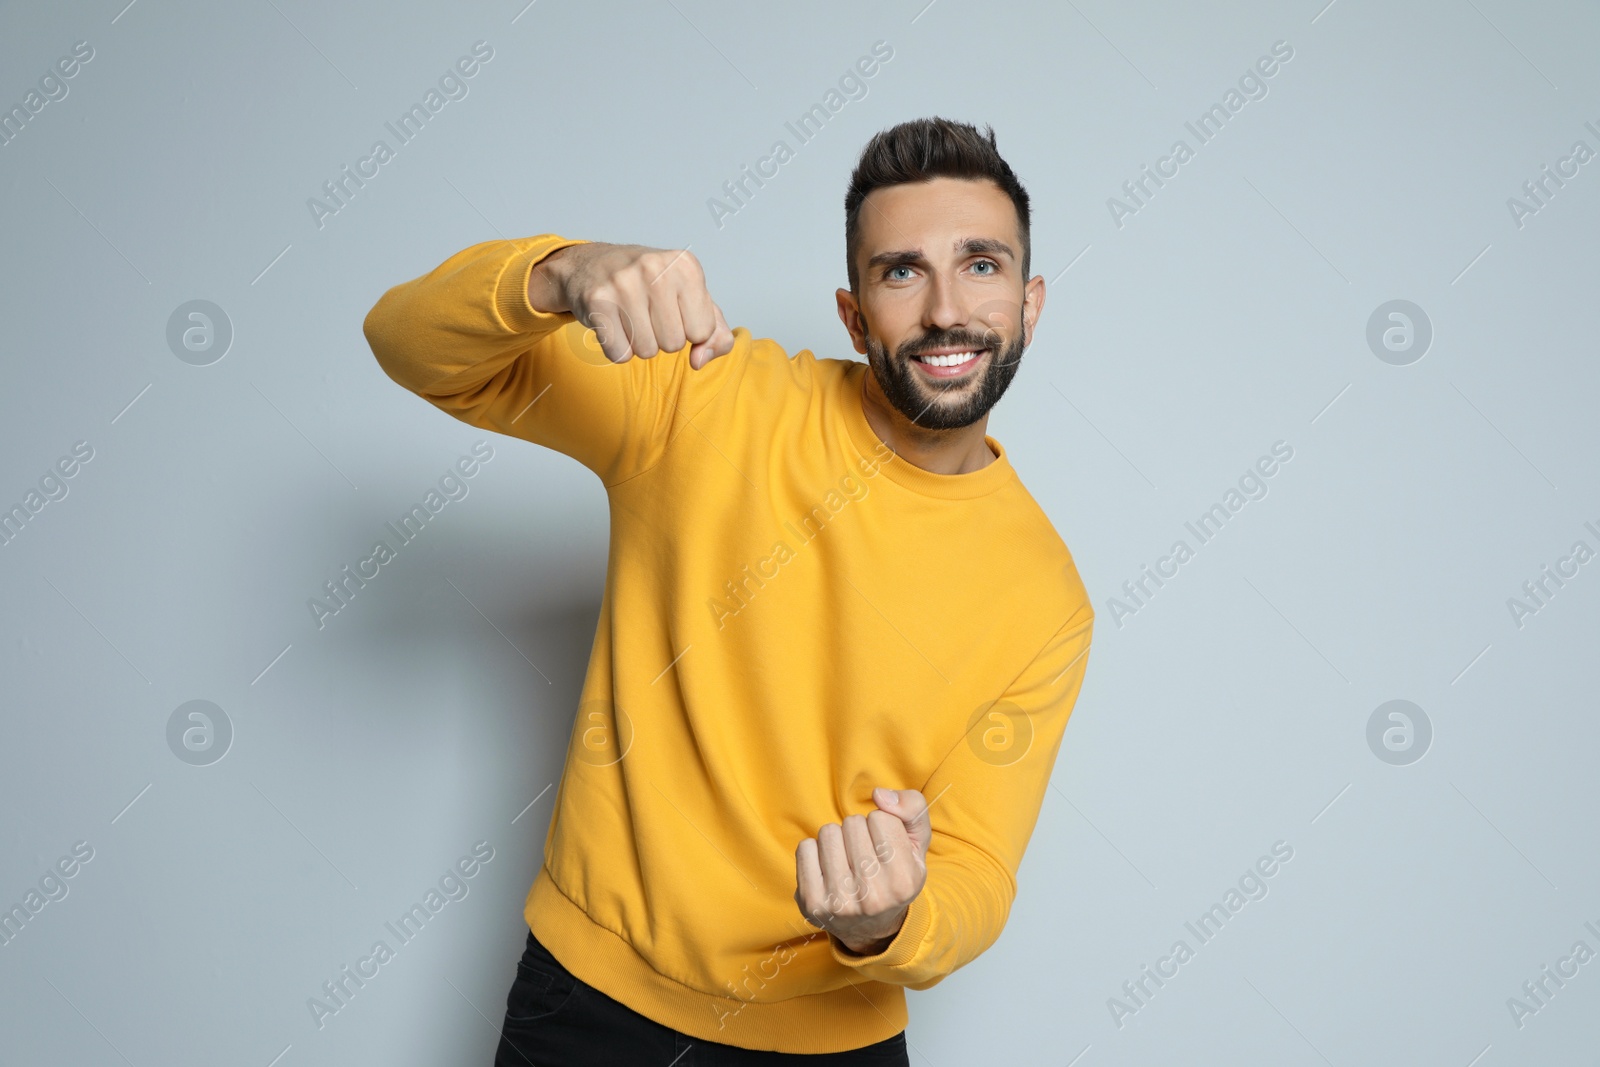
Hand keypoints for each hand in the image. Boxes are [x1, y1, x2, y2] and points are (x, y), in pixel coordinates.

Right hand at [532, 243, 734, 367]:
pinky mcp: (597, 301)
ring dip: (640, 343)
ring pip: (646, 351)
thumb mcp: (692, 298)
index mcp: (686, 265)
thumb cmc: (649, 284)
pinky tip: (615, 324)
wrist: (593, 263)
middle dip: (662, 338)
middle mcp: (655, 269)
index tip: (673, 309)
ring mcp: (623, 283)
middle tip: (648, 313)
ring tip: (631, 316)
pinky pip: (620, 354)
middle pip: (673, 343)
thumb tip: (700, 361)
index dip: (689, 329)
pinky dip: (618, 349)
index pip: (703, 331)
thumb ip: (715, 334)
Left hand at [794, 787, 931, 954]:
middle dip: (858, 831)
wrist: (871, 927)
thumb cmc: (894, 873)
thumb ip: (912, 808)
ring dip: (836, 840)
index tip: (884, 847)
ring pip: (828, 832)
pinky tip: (827, 869)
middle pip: (852, 824)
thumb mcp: (917, 843)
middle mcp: (874, 897)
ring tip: (846, 862)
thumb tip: (878, 795)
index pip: (880, 818)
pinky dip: (814, 851)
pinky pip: (804, 848)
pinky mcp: (811, 903)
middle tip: (864, 855)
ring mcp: (839, 903)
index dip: (881, 825)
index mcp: (905, 881)